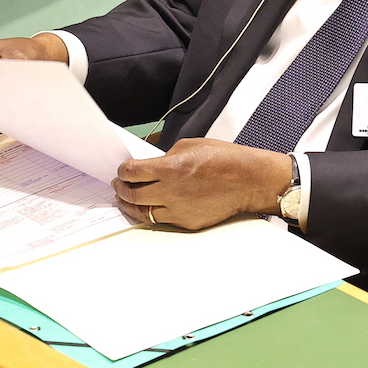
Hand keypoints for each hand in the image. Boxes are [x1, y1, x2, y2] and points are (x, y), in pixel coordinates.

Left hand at [112, 137, 291, 229]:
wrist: (248, 180)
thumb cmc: (224, 159)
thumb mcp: (190, 146)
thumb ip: (167, 157)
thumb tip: (153, 166)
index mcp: (169, 168)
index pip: (132, 172)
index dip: (122, 170)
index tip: (122, 170)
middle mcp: (170, 191)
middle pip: (132, 194)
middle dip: (121, 188)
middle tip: (119, 184)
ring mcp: (178, 210)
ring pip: (143, 212)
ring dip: (131, 205)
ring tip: (126, 199)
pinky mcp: (187, 222)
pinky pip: (162, 220)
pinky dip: (152, 213)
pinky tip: (149, 207)